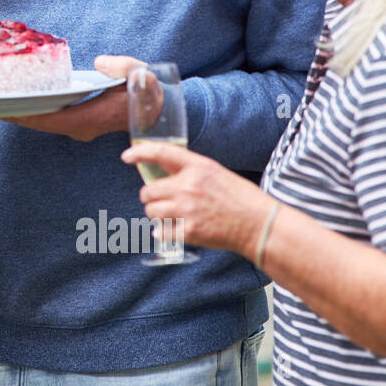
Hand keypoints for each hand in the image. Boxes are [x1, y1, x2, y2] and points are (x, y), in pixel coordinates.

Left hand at [0, 54, 139, 140]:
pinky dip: (29, 112)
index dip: (25, 115)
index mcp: (91, 117)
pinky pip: (47, 118)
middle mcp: (80, 126)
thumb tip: (99, 62)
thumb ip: (123, 68)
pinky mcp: (78, 122)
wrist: (157, 109)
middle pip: (39, 122)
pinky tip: (13, 103)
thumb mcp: (142, 75)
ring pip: (41, 122)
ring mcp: (78, 126)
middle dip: (12, 114)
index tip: (2, 110)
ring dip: (18, 114)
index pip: (51, 119)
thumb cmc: (148, 91)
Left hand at [122, 140, 274, 256]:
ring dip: (157, 215)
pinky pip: (160, 231)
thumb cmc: (239, 198)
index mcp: (197, 167)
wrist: (258, 224)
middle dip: (151, 197)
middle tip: (163, 201)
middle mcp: (188, 186)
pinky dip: (163, 232)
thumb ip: (189, 171)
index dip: (139, 152)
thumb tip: (162, 172)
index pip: (161, 152)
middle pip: (148, 191)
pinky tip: (174, 230)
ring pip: (151, 212)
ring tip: (172, 216)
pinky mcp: (188, 231)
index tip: (126, 156)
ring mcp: (186, 209)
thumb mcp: (215, 173)